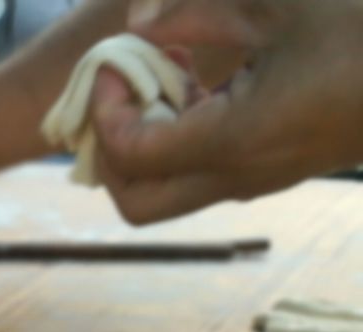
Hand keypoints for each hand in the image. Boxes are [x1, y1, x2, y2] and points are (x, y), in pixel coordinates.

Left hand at [90, 0, 362, 223]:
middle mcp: (236, 176)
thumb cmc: (362, 31)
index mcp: (234, 141)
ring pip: (162, 194)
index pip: (129, 155)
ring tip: (165, 74)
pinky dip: (175, 140)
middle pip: (134, 202)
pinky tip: (198, 82)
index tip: (115, 62)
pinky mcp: (266, 171)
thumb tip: (136, 22)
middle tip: (123, 87)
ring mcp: (252, 181)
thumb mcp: (277, 4)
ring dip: (143, 143)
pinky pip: (196, 175)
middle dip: (110, 150)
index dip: (104, 111)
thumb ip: (196, 11)